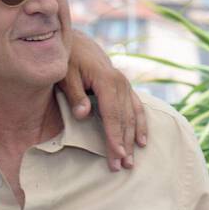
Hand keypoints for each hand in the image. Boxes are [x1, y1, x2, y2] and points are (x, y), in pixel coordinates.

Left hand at [60, 30, 146, 171]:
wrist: (78, 43)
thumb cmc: (68, 60)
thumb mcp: (66, 74)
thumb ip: (75, 94)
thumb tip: (83, 115)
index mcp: (107, 80)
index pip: (112, 114)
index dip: (115, 136)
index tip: (117, 155)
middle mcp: (121, 83)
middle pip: (124, 119)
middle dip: (123, 144)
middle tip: (122, 167)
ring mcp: (125, 86)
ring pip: (132, 117)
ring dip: (133, 140)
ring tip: (130, 162)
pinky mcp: (126, 88)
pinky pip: (137, 109)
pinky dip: (140, 126)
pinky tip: (142, 142)